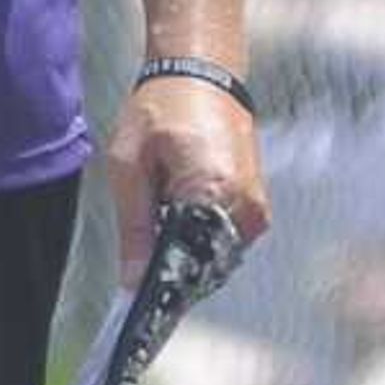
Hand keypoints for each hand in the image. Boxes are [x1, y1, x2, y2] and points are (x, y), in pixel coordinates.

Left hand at [100, 77, 269, 290]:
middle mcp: (244, 206)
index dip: (161, 287)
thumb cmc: (160, 109)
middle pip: (205, 267)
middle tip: (136, 278)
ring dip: (185, 257)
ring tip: (154, 238)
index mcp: (214, 190)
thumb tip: (134, 282)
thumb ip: (134, 228)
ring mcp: (255, 210)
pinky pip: (223, 243)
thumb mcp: (129, 166)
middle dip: (172, 274)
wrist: (201, 75)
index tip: (136, 309)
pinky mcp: (255, 209)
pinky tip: (173, 225)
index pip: (189, 261)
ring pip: (215, 259)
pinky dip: (198, 242)